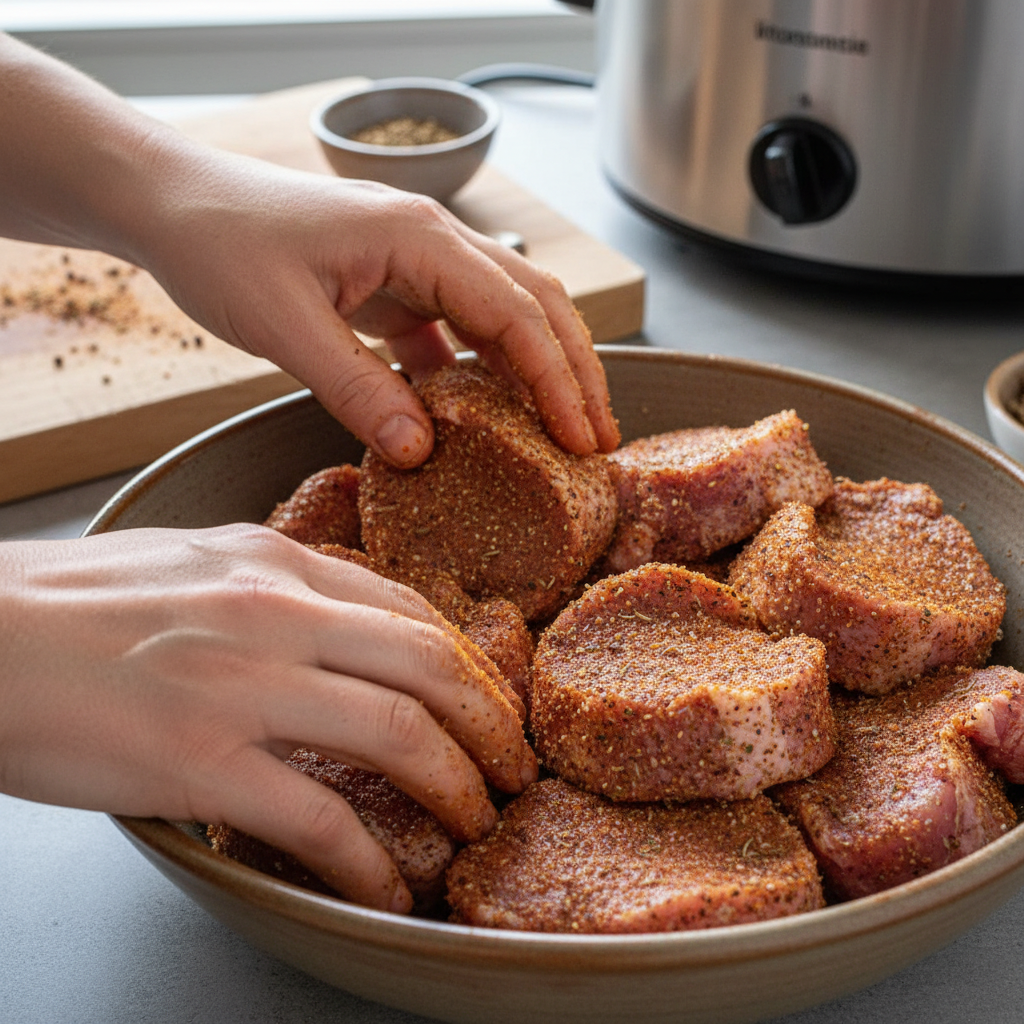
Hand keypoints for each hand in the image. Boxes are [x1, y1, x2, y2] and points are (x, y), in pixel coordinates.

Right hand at [0, 525, 536, 911]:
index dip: (469, 664)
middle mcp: (273, 612)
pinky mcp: (198, 760)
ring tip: (476, 821)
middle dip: (492, 723)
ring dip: (456, 786)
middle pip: (430, 664)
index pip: (411, 609)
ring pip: (398, 733)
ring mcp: (240, 684)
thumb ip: (276, 588)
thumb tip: (344, 628)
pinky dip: (368, 860)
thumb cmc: (75, 605)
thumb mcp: (194, 564)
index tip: (489, 703)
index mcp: (273, 562)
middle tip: (515, 767)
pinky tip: (386, 886)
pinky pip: (318, 816)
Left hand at [131, 158, 621, 465]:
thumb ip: (354, 389)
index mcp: (419, 238)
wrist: (173, 205)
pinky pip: (457, 332)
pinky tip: (485, 418)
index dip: (556, 380)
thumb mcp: (283, 325)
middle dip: (574, 372)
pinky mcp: (394, 287)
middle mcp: (432, 243)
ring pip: (505, 315)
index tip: (579, 438)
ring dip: (537, 373)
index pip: (517, 312)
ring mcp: (416, 263)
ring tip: (561, 433)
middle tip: (596, 440)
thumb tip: (420, 453)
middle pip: (535, 305)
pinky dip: (481, 374)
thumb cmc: (221, 245)